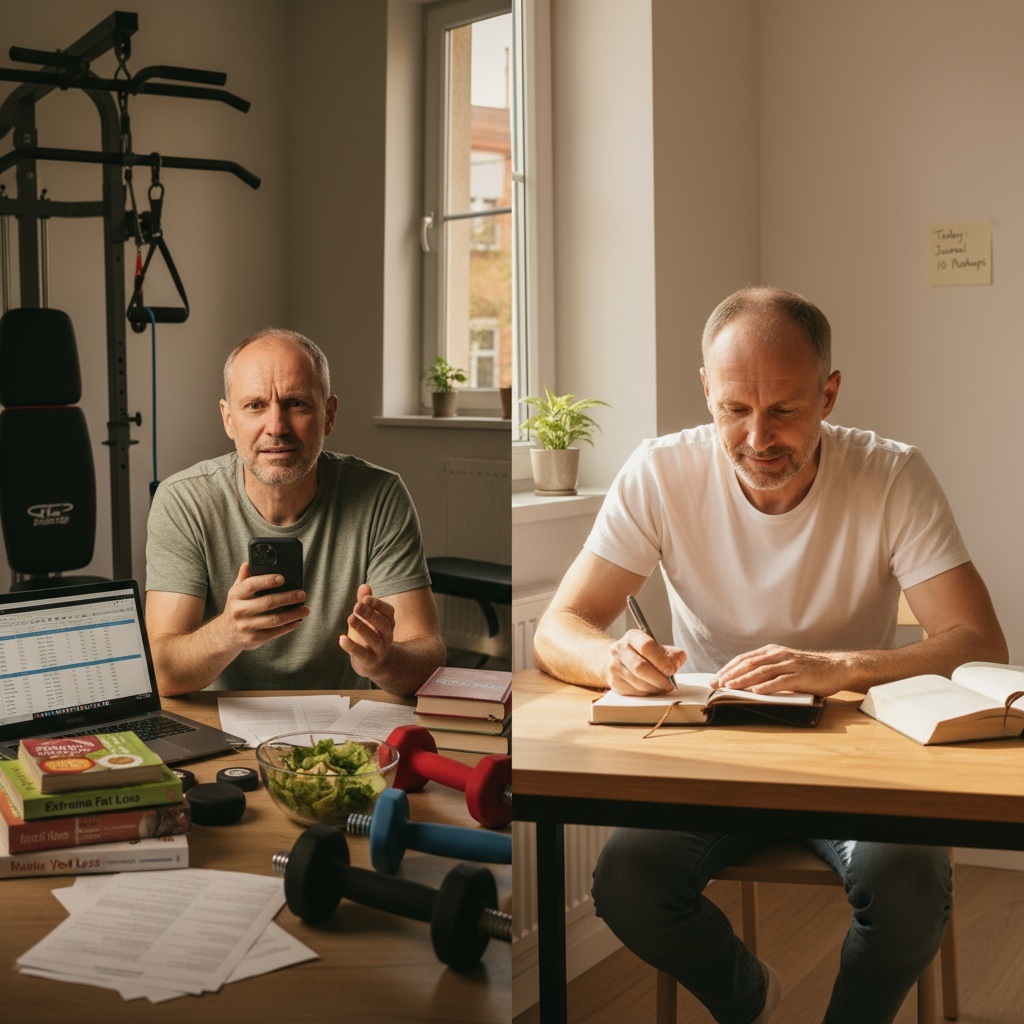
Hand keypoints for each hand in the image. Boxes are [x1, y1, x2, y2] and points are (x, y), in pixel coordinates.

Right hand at [220, 562, 308, 650]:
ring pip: (275, 619)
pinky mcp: (254, 638)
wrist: (226, 635)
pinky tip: (297, 621)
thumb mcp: (236, 592)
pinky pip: (275, 632)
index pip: (251, 585)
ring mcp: (246, 626)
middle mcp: (239, 610)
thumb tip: (249, 562)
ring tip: (305, 609)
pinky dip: (289, 626)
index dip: (267, 580)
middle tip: (302, 594)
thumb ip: (244, 578)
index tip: (283, 578)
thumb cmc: (237, 607)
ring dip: (293, 614)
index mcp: (236, 595)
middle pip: (268, 602)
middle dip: (288, 597)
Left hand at [339, 584, 395, 678]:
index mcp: (388, 623)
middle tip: (357, 605)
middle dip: (370, 614)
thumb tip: (364, 585)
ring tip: (350, 618)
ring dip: (362, 628)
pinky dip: (352, 647)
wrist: (378, 663)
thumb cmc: (371, 635)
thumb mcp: (369, 618)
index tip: (365, 598)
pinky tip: (341, 639)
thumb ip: (366, 603)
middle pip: (382, 624)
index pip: (388, 612)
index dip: (378, 604)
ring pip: (374, 639)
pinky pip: (363, 654)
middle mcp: (387, 635)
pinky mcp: (370, 661)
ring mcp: (380, 649)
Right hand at [604, 628, 686, 695]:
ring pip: (638, 682)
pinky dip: (647, 693)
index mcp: (633, 636)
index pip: (646, 647)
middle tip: (670, 684)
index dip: (661, 660)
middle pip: (640, 667)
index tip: (671, 671)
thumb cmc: (644, 655)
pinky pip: (634, 692)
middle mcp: (619, 649)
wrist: (619, 660)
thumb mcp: (659, 649)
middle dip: (659, 678)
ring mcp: (614, 666)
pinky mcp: (613, 682)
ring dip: (655, 688)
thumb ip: (672, 654)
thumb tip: (675, 664)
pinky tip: (652, 689)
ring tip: (663, 687)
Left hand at [710, 645, 848, 696]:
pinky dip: (767, 686)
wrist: (836, 667)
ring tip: (730, 687)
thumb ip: (767, 669)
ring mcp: (789, 664)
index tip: (715, 679)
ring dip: (744, 680)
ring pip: (762, 671)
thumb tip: (744, 681)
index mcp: (772, 651)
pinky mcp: (801, 676)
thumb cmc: (808, 670)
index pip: (744, 659)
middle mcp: (778, 655)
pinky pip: (781, 681)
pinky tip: (756, 691)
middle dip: (730, 675)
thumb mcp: (784, 664)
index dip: (728, 668)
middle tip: (716, 685)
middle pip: (749, 664)